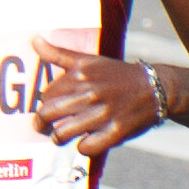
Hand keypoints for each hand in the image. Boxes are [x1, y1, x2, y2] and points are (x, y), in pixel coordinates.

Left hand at [30, 41, 162, 156]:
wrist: (155, 87)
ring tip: (64, 136)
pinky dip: (84, 147)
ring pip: (61, 134)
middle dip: (42, 125)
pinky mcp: (115, 131)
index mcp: (81, 74)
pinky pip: (85, 148)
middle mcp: (90, 92)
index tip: (49, 110)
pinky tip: (88, 140)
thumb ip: (59, 54)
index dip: (44, 106)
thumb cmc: (116, 75)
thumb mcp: (89, 61)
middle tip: (46, 128)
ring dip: (59, 138)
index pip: (46, 96)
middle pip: (48, 115)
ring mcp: (102, 113)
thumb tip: (34, 40)